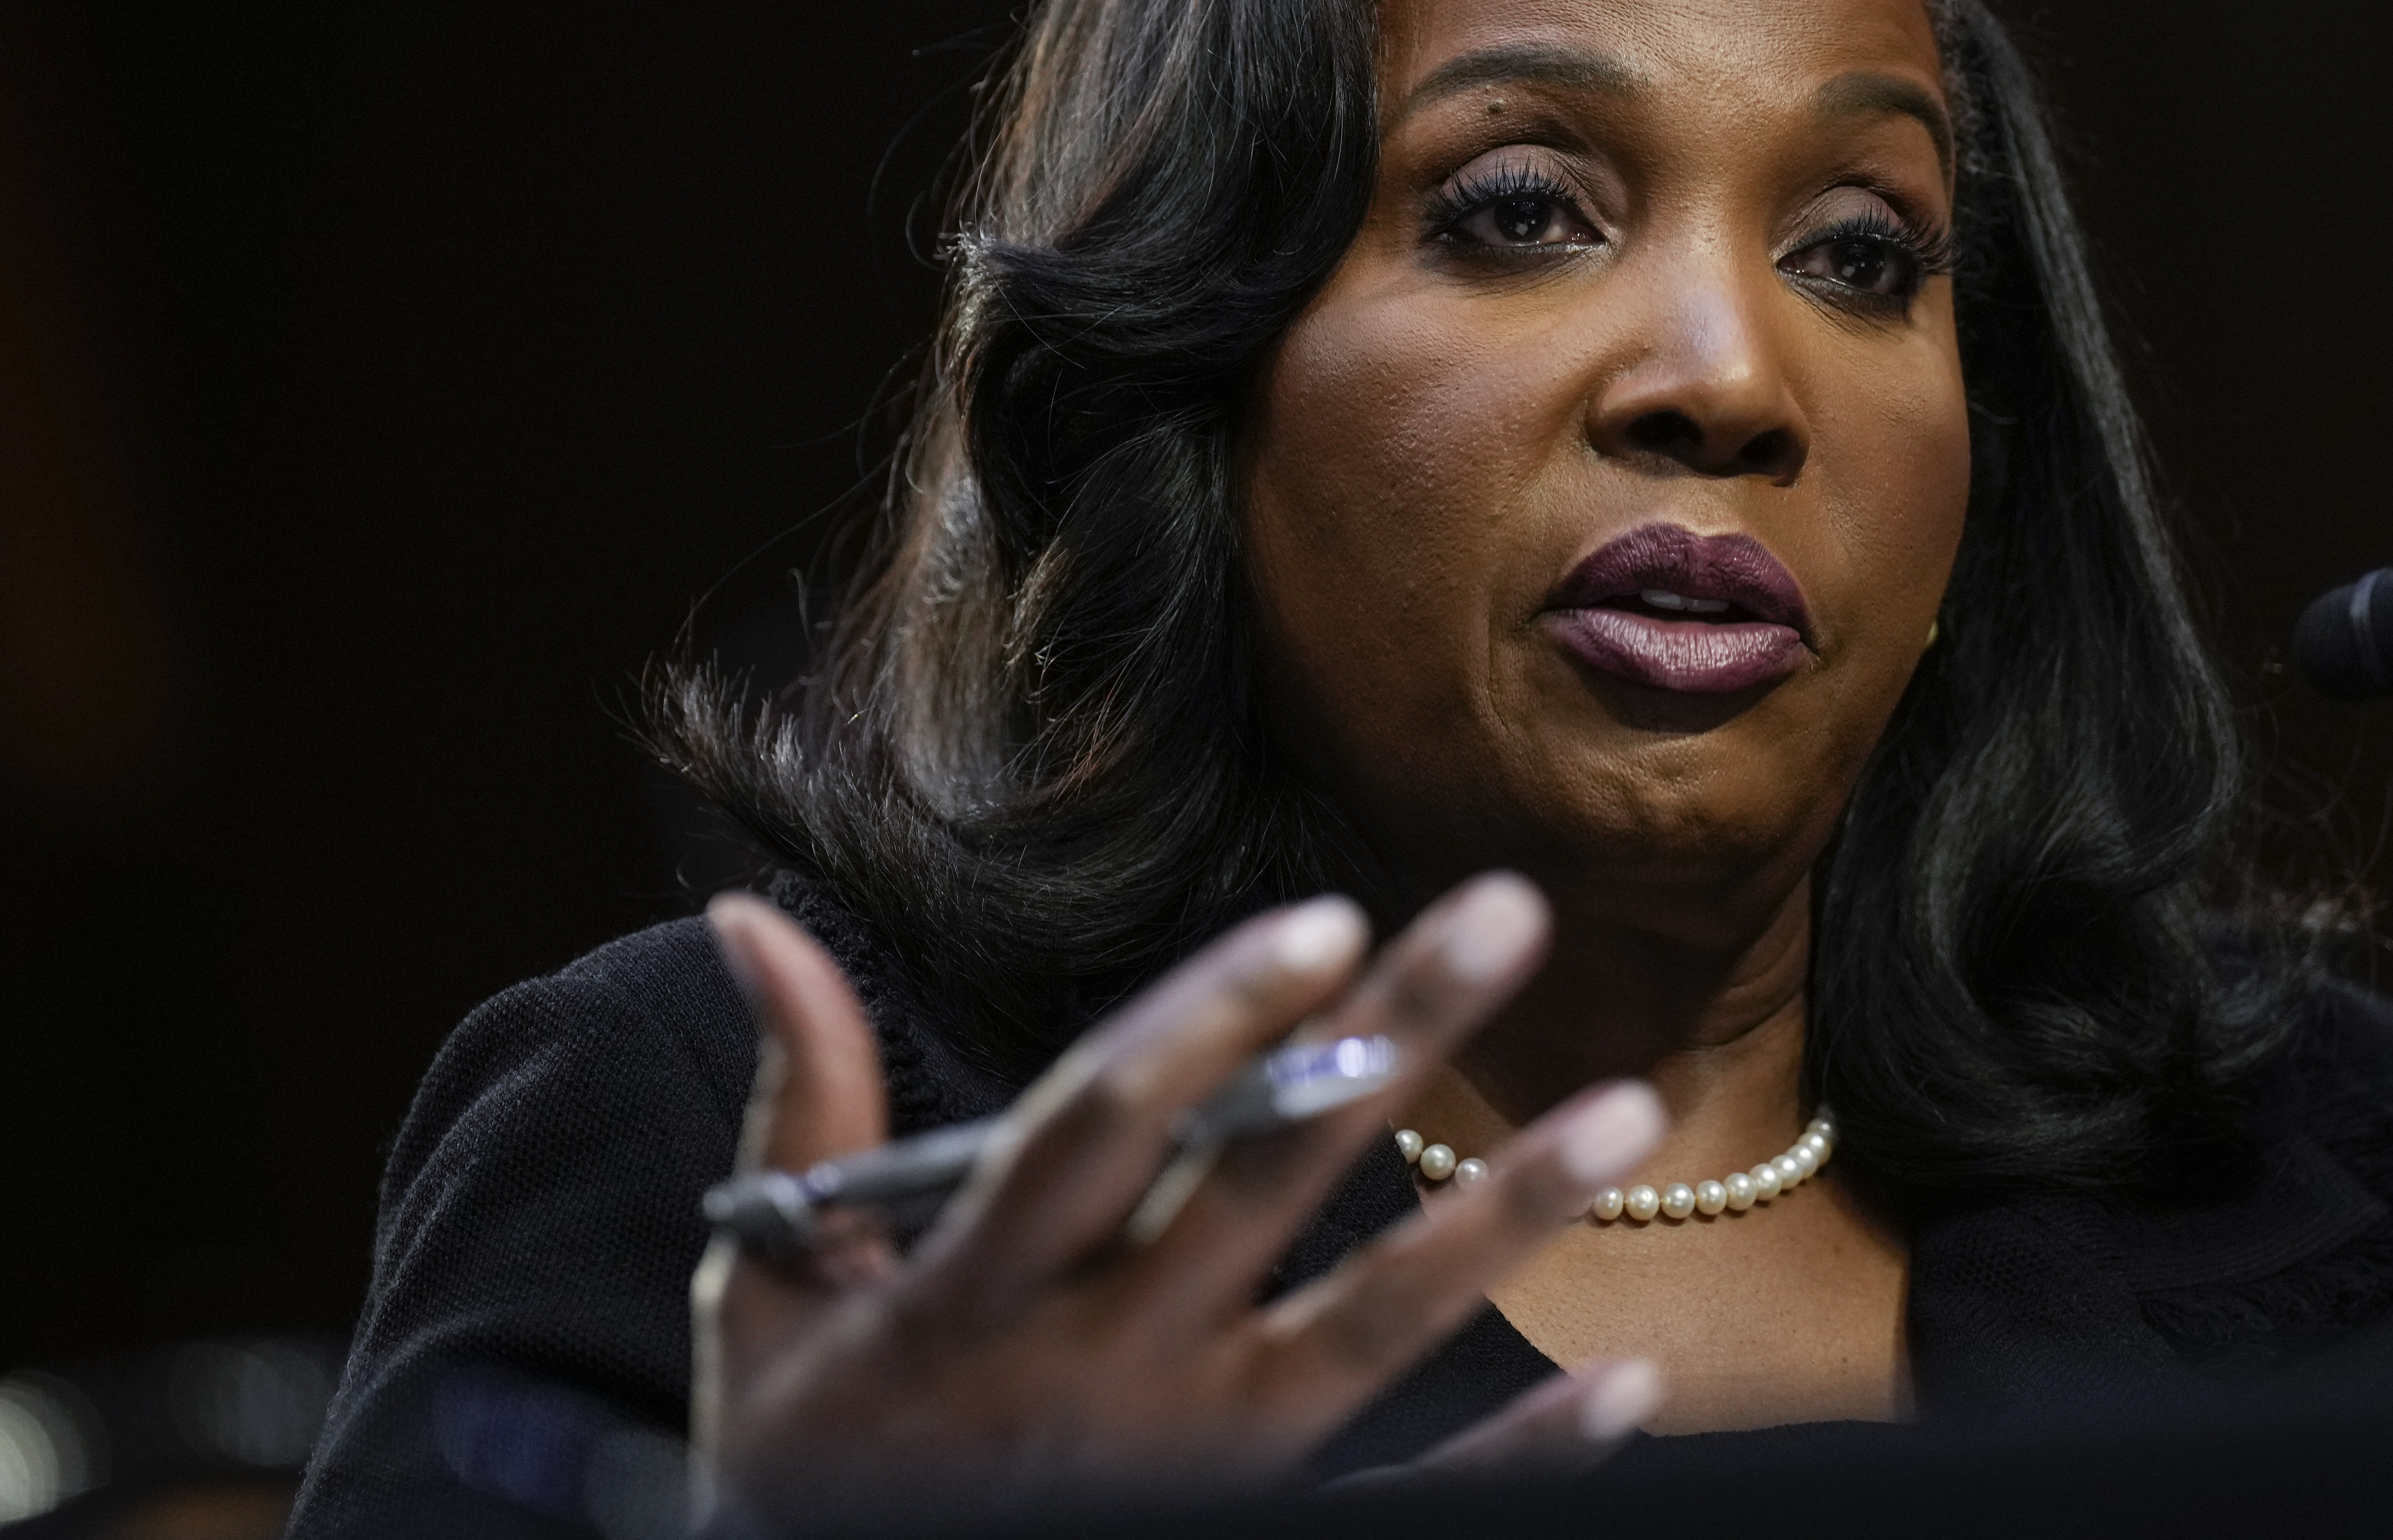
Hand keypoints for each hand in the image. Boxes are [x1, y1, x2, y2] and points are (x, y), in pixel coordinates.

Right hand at [694, 875, 1667, 1521]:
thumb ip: (798, 1095)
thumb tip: (753, 917)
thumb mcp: (768, 1285)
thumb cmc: (796, 1455)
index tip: (1323, 919)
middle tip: (1509, 914)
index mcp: (976, 1292)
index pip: (1105, 1129)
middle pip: (1262, 1186)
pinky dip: (1523, 1458)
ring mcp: (1186, 1466)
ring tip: (1631, 1115)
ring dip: (1501, 1223)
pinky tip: (1639, 1388)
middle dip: (1388, 1042)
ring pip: (1366, 1333)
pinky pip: (1401, 1504)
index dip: (1209, 1022)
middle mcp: (1098, 1370)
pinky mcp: (1240, 1536)